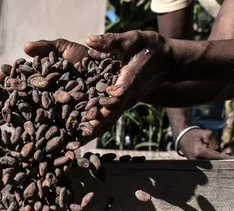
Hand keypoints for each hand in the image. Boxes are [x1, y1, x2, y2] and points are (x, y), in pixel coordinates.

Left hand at [26, 31, 172, 145]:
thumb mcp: (133, 40)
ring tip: (68, 146)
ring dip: (87, 134)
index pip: (116, 98)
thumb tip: (90, 40)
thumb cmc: (150, 48)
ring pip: (103, 123)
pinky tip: (72, 137)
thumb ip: (112, 42)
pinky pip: (102, 119)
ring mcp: (121, 105)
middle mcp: (125, 98)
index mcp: (131, 82)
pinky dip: (89, 128)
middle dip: (90, 130)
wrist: (164, 62)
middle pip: (107, 118)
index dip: (104, 109)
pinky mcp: (116, 106)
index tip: (91, 121)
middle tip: (73, 143)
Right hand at [176, 128, 232, 159]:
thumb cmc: (195, 134)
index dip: (226, 158)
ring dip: (217, 161)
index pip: (216, 156)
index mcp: (199, 152)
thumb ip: (215, 142)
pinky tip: (218, 159)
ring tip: (226, 158)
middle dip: (223, 160)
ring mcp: (195, 163)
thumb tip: (219, 152)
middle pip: (213, 162)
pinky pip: (206, 164)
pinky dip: (212, 161)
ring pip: (210, 164)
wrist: (182, 138)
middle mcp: (196, 160)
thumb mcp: (207, 133)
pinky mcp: (195, 164)